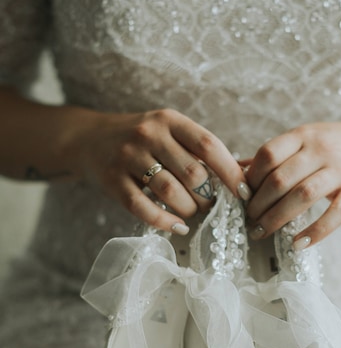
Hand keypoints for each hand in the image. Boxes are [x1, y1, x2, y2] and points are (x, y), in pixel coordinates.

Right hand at [71, 108, 250, 232]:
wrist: (88, 139)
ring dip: (189, 209)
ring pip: (171, 192)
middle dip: (209, 196)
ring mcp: (128, 156)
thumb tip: (241, 177)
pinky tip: (177, 226)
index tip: (245, 192)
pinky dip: (164, 221)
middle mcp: (149, 134)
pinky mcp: (112, 180)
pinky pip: (143, 207)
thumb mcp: (170, 132)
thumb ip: (199, 150)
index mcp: (170, 120)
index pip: (209, 145)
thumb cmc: (144, 141)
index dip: (231, 172)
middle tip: (211, 204)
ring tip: (193, 212)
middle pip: (193, 173)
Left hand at [244, 118, 340, 247]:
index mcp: (305, 135)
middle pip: (280, 179)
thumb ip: (277, 154)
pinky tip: (298, 244)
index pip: (268, 154)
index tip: (242, 198)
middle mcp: (321, 149)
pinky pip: (334, 215)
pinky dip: (314, 232)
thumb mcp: (310, 140)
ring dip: (277, 219)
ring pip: (302, 196)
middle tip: (249, 223)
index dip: (250, 179)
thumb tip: (236, 169)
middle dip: (258, 205)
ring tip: (263, 233)